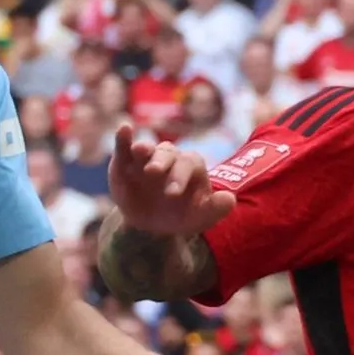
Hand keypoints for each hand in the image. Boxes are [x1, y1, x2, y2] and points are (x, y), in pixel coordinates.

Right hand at [108, 123, 235, 237]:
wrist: (152, 225)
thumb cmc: (180, 216)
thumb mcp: (200, 217)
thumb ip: (215, 209)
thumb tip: (230, 199)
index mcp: (190, 167)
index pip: (188, 165)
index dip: (180, 177)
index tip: (172, 194)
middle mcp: (170, 158)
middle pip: (168, 154)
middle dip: (161, 162)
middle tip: (153, 173)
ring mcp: (147, 158)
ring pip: (147, 149)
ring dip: (143, 147)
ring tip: (139, 150)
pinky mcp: (126, 161)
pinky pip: (124, 147)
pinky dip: (123, 138)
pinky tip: (123, 128)